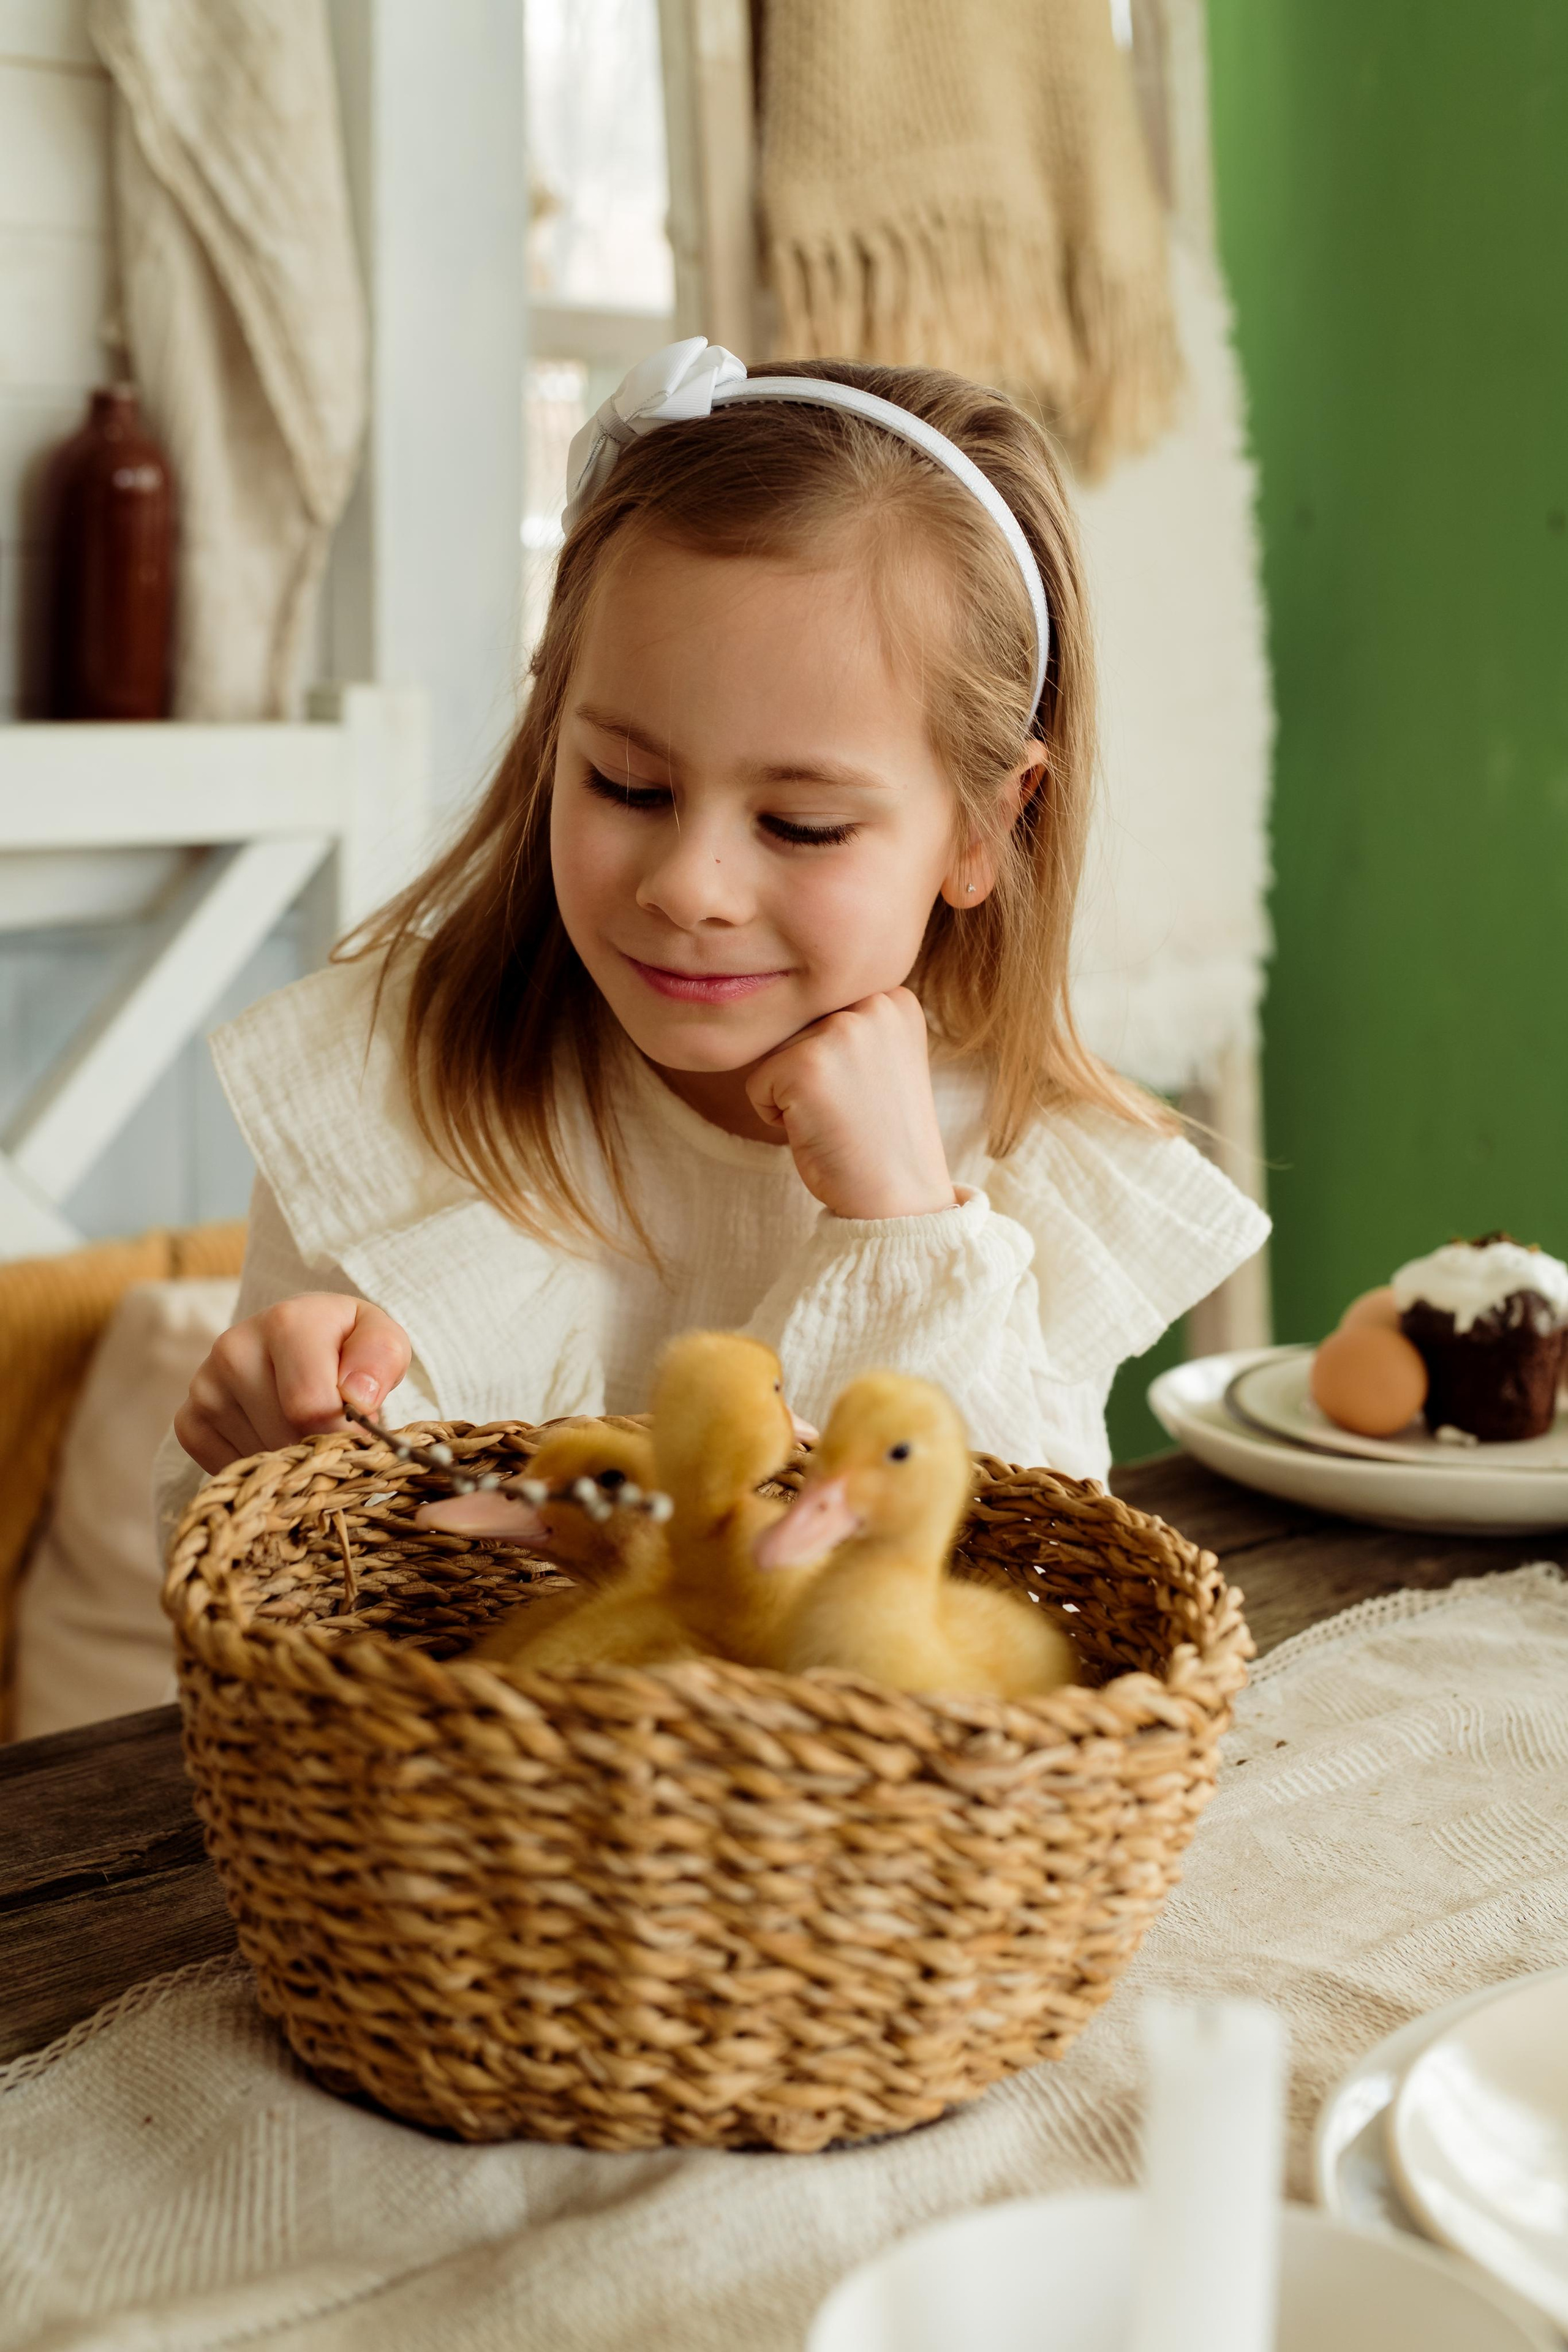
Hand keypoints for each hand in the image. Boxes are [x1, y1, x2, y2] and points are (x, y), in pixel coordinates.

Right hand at [174, 1294, 411, 1473]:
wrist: (299, 1342)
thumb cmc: (346, 1346)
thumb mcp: (383, 1340)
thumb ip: (382, 1359)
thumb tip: (356, 1398)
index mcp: (285, 1322)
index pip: (311, 1407)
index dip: (344, 1435)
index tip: (360, 1432)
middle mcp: (234, 1349)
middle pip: (284, 1437)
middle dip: (319, 1449)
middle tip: (334, 1432)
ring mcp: (204, 1386)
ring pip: (258, 1459)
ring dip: (291, 1461)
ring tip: (304, 1429)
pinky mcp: (188, 1421)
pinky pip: (228, 1470)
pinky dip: (259, 1470)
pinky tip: (275, 1439)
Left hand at [746, 988, 956, 1220]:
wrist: (900, 1199)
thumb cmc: (881, 1136)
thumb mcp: (880, 1060)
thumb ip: (847, 1026)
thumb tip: (779, 1004)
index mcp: (895, 999)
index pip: (821, 1011)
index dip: (830, 1061)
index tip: (867, 1092)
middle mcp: (874, 1003)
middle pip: (796, 1027)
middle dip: (809, 1074)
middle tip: (851, 1110)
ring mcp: (841, 1030)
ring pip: (774, 1053)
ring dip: (791, 1093)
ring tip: (837, 1119)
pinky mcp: (806, 1063)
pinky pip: (757, 1085)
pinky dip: (775, 1117)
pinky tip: (820, 1131)